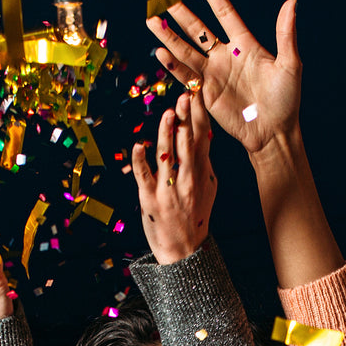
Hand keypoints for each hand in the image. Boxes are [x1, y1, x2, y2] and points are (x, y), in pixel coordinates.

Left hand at [132, 91, 215, 264]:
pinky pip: (145, 176)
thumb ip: (203, 162)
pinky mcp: (151, 199)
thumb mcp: (207, 188)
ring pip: (168, 157)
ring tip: (168, 113)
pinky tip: (138, 145)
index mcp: (202, 173)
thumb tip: (203, 137)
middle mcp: (188, 179)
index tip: (197, 94)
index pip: (203, 138)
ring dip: (167, 134)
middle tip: (186, 97)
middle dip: (187, 119)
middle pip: (188, 144)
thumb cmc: (194, 216)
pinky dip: (140, 161)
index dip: (200, 116)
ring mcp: (169, 189)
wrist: (185, 250)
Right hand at [146, 0, 300, 153]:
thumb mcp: (290, 65)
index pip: (224, 12)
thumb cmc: (286, 100)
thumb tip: (291, 2)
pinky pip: (186, 75)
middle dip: (178, 11)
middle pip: (197, 28)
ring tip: (151, 19)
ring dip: (168, 35)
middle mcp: (226, 55)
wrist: (274, 132)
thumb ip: (286, 34)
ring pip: (186, 49)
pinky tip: (159, 52)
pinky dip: (172, 65)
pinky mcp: (206, 93)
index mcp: (246, 44)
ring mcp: (214, 74)